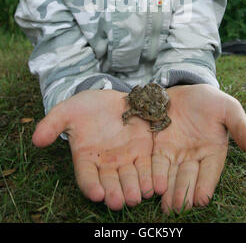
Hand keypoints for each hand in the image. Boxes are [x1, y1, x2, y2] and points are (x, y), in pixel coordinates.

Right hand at [32, 90, 153, 209]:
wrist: (111, 97)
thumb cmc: (85, 107)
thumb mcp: (66, 111)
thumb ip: (52, 124)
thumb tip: (36, 140)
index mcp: (85, 158)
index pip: (87, 176)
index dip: (91, 186)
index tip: (96, 194)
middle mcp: (105, 164)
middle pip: (110, 182)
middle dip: (115, 193)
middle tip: (119, 201)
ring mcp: (125, 159)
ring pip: (130, 178)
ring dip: (134, 188)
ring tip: (137, 195)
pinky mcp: (143, 151)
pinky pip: (148, 166)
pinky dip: (151, 177)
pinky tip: (155, 185)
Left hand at [151, 84, 245, 212]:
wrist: (186, 89)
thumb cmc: (211, 101)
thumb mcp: (229, 108)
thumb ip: (240, 125)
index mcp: (214, 151)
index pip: (210, 172)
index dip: (205, 185)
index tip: (202, 198)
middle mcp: (194, 157)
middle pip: (189, 178)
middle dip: (184, 193)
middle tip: (179, 207)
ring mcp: (176, 153)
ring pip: (172, 175)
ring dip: (169, 191)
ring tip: (166, 205)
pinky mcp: (159, 146)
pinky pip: (156, 163)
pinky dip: (155, 175)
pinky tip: (153, 186)